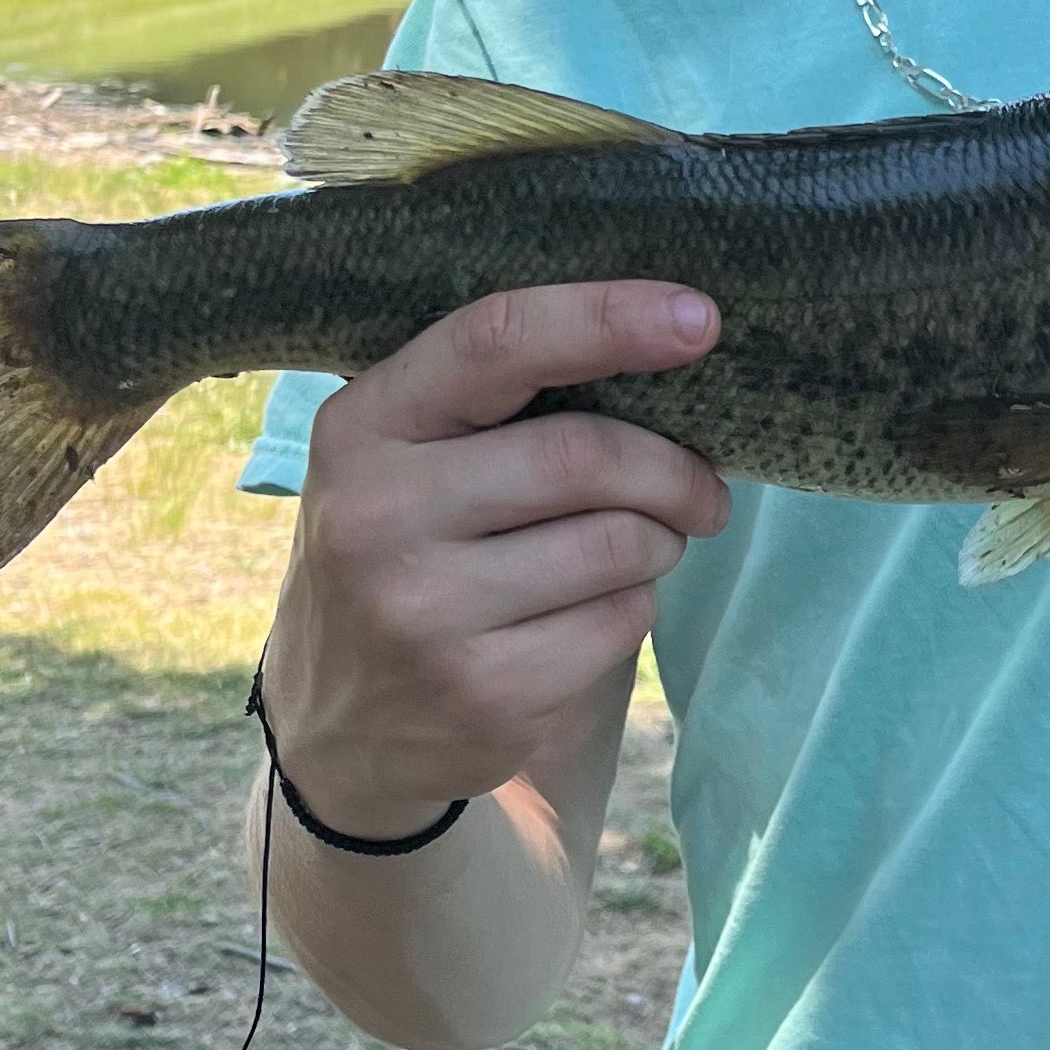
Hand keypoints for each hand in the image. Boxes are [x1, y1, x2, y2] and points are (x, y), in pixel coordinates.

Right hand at [259, 284, 728, 834]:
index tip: (701, 319)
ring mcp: (425, 612)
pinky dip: (635, 606)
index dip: (609, 319)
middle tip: (703, 490)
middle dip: (673, 470)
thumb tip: (667, 341)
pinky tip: (594, 614)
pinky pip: (621, 620)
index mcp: (360, 429)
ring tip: (641, 549)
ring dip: (661, 541)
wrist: (345, 730)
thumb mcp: (404, 464)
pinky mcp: (485, 692)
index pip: (496, 343)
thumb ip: (493, 402)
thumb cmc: (406, 557)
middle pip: (584, 456)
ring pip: (618, 542)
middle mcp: (377, 516)